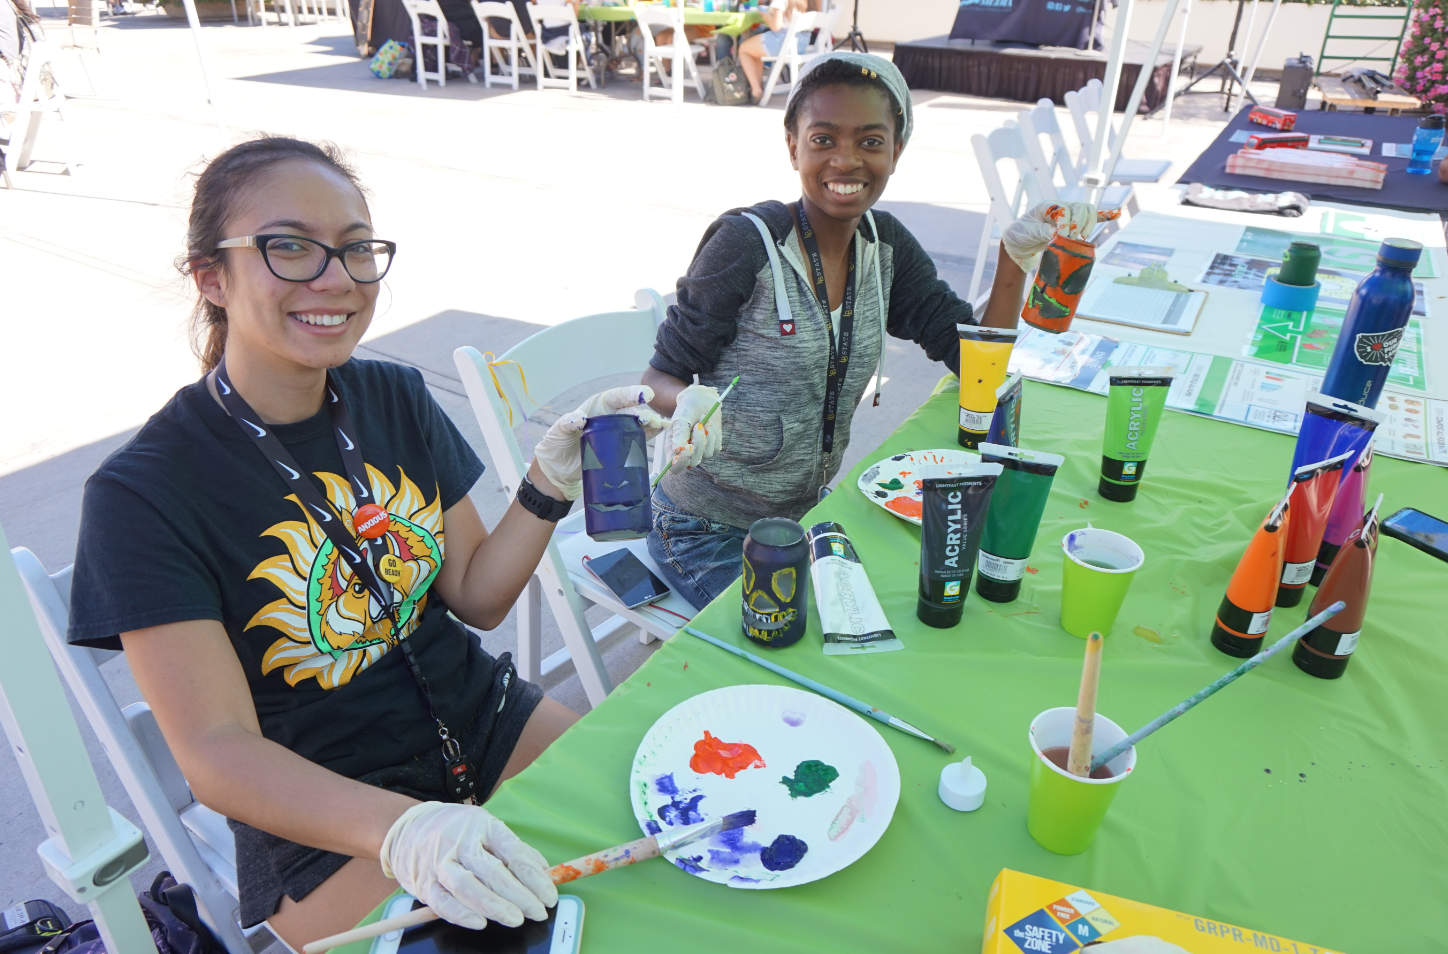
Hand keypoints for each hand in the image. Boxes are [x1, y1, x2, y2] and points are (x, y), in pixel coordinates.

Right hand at [380, 802, 557, 929]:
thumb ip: (514, 849)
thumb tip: (543, 871)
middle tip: (538, 911)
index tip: (549, 895)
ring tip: (516, 919)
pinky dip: (461, 914)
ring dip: (495, 906)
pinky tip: (480, 923)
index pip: (514, 853)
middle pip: (494, 872)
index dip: (535, 877)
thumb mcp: (487, 828)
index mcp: (484, 826)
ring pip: (468, 887)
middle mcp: (461, 843)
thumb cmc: (458, 831)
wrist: (410, 828)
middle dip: (520, 895)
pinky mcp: (424, 883)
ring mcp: (441, 863)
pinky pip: (443, 902)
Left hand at [532, 386, 666, 500]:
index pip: (615, 397)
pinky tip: (660, 431)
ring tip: (659, 425)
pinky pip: (638, 439)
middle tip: (649, 418)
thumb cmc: (557, 445)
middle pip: (630, 411)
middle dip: (642, 413)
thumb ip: (566, 423)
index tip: (643, 395)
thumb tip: (580, 419)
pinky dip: (650, 435)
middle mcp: (610, 417)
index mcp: (596, 407)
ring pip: (638, 424)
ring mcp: (616, 433)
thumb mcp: (557, 432)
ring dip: (650, 424)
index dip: (630, 394)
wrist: (558, 470)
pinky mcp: (620, 448)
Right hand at [664, 384, 723, 469]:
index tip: (689, 447)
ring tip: (702, 420)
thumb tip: (678, 450)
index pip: (675, 467)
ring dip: (707, 436)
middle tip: (698, 425)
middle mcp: (686, 454)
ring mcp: (700, 452)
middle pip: (693, 462)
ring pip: (707, 454)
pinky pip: (716, 447)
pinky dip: (713, 434)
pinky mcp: (712, 447)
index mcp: (672, 449)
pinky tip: (709, 424)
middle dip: (698, 443)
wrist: (700, 401)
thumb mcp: (680, 419)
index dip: (681, 462)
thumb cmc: (686, 410)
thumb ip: (679, 434)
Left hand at [1001, 201, 1099, 272]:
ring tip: (1083, 238)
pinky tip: (1116, 214)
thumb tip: (1058, 233)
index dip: (1065, 224)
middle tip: (1073, 239)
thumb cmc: (1019, 235)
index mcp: (1047, 206)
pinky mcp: (1072, 224)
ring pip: (1087, 212)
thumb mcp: (1027, 233)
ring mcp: (1067, 215)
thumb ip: (1041, 231)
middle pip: (1080, 208)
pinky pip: (1090, 217)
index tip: (1062, 238)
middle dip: (1080, 224)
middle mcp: (1060, 207)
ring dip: (1089, 224)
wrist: (1017, 242)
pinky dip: (1103, 215)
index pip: (1064, 210)